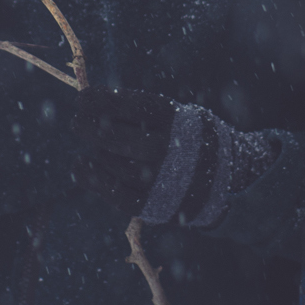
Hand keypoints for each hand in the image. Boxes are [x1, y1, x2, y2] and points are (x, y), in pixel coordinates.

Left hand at [71, 87, 176, 218]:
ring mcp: (165, 181)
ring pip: (117, 166)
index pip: (137, 108)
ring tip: (93, 142)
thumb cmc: (187, 136)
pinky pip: (117, 195)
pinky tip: (78, 165)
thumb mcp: (176, 114)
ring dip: (98, 152)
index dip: (106, 101)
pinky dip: (93, 180)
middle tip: (77, 121)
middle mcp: (173, 151)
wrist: (228, 176)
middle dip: (92, 128)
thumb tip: (89, 100)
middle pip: (122, 139)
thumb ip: (139, 109)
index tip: (82, 98)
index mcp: (179, 122)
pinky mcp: (157, 207)